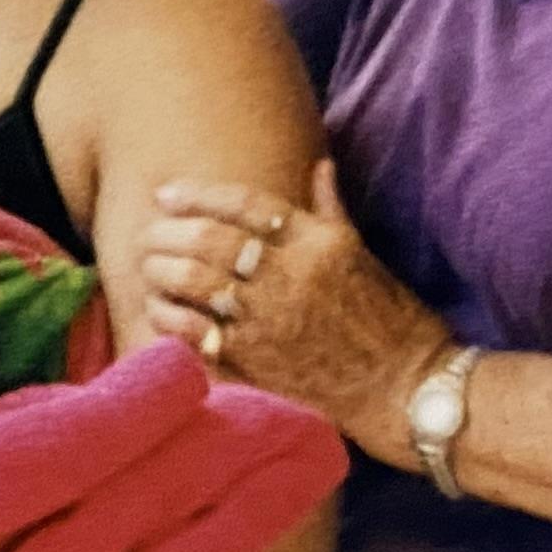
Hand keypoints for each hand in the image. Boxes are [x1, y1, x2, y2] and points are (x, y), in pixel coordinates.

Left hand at [140, 158, 450, 457]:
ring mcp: (270, 317)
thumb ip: (331, 210)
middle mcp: (290, 273)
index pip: (243, 204)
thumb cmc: (388, 317)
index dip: (197, 195)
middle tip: (149, 234)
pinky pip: (196, 330)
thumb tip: (320, 166)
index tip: (166, 194)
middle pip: (210, 239)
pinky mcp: (256, 358)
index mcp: (317, 241)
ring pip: (196, 280)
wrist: (404, 385)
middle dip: (168, 232)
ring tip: (148, 267)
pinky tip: (158, 310)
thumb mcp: (363, 254)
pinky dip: (170, 316)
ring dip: (162, 269)